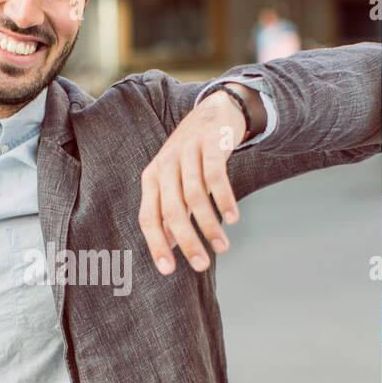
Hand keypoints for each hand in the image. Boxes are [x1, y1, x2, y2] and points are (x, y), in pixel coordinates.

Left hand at [138, 91, 243, 273]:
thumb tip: (167, 245)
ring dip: (210, 226)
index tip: (168, 270)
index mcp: (152, 178)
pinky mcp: (210, 144)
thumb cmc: (192, 156)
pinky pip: (216, 177)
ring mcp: (187, 153)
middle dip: (187, 242)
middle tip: (201, 265)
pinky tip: (233, 218)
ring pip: (195, 197)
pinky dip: (224, 200)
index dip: (156, 244)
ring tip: (222, 247)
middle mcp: (165, 165)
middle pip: (171, 210)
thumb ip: (170, 211)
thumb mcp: (174, 182)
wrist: (214, 112)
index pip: (148, 217)